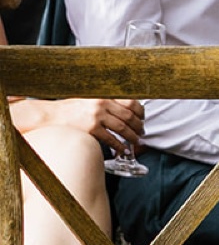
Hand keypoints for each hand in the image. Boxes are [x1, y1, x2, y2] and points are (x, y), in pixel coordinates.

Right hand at [17, 97, 142, 154]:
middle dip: (139, 126)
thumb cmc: (70, 108)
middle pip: (129, 116)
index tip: (142, 118)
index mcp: (104, 96)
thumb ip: (106, 102)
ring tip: (136, 141)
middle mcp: (102, 104)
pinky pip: (111, 139)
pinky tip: (124, 149)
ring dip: (133, 137)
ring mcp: (97, 116)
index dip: (140, 112)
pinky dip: (120, 145)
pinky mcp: (91, 129)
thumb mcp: (90, 99)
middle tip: (141, 132)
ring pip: (123, 128)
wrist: (51, 115)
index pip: (131, 102)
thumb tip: (124, 110)